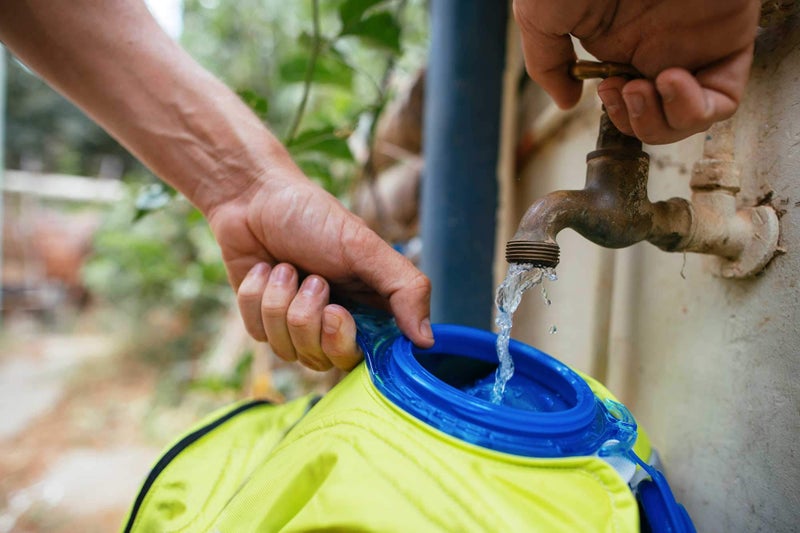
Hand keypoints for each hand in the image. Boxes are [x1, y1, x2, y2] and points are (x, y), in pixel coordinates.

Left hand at [208, 150, 433, 370]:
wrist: (254, 197)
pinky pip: (258, 334)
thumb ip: (405, 290)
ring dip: (280, 301)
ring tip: (285, 268)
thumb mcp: (364, 247)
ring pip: (287, 350)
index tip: (337, 312)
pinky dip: (256, 298)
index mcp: (369, 309)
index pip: (367, 358)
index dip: (345, 341)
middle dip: (309, 318)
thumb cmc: (313, 216)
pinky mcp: (263, 322)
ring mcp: (297, 327)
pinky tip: (262, 270)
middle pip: (323, 359)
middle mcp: (335, 324)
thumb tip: (428, 341)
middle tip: (312, 279)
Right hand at [513, 0, 760, 143]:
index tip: (603, 92)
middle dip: (636, 122)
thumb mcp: (540, 19)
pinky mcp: (726, 38)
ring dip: (663, 121)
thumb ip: (547, 65)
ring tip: (643, 87)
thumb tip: (565, 102)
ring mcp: (692, 45)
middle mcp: (656, 46)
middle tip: (621, 92)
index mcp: (618, 44)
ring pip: (692, 116)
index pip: (628, 102)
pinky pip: (724, 97)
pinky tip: (670, 83)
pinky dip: (696, 109)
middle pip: (659, 117)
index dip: (617, 114)